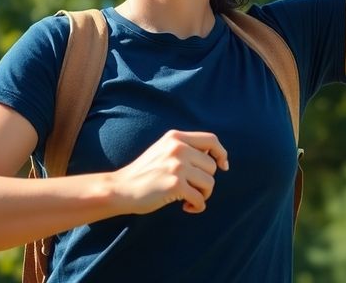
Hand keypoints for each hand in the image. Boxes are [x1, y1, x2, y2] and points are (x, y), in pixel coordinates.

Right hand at [109, 130, 228, 214]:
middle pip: (212, 166)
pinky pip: (200, 199)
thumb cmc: (144, 173)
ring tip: (189, 198)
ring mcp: (176, 166)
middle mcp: (178, 148)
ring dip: (203, 195)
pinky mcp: (175, 185)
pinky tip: (186, 208)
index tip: (224, 166)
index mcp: (175, 137)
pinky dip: (197, 207)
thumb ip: (185, 148)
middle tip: (192, 189)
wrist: (121, 188)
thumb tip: (216, 159)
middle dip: (206, 181)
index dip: (221, 153)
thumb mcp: (163, 150)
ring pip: (209, 183)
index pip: (211, 140)